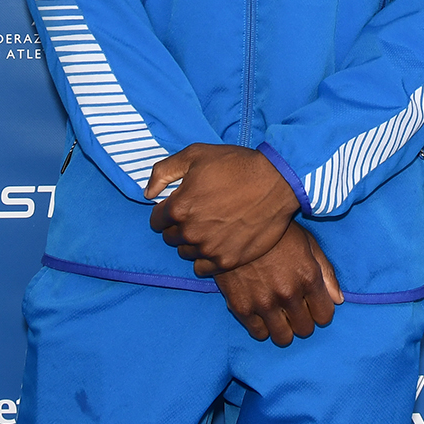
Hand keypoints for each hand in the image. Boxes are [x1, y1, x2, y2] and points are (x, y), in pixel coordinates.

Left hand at [146, 144, 297, 274]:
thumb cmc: (235, 165)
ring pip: (186, 253)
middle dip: (178, 226)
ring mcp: (209, 249)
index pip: (156, 220)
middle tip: (197, 214)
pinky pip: (203, 269)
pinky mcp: (227, 261)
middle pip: (170, 238)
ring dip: (192, 242)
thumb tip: (148, 193)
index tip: (179, 206)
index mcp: (179, 207)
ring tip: (209, 227)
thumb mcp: (195, 155)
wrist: (276, 182)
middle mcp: (190, 232)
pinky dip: (205, 259)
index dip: (165, 212)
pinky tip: (216, 244)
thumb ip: (163, 172)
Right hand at [213, 222, 341, 345]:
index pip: (325, 316)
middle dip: (302, 320)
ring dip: (283, 328)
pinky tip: (261, 312)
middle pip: (305, 329)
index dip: (320, 310)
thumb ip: (326, 273)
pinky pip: (259, 334)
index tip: (312, 304)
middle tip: (293, 307)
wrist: (234, 225)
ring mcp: (264, 303)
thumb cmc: (275, 232)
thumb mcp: (307, 243)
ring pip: (283, 338)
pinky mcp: (241, 308)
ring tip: (277, 313)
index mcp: (308, 277)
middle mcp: (288, 294)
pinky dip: (262, 327)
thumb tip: (338, 300)